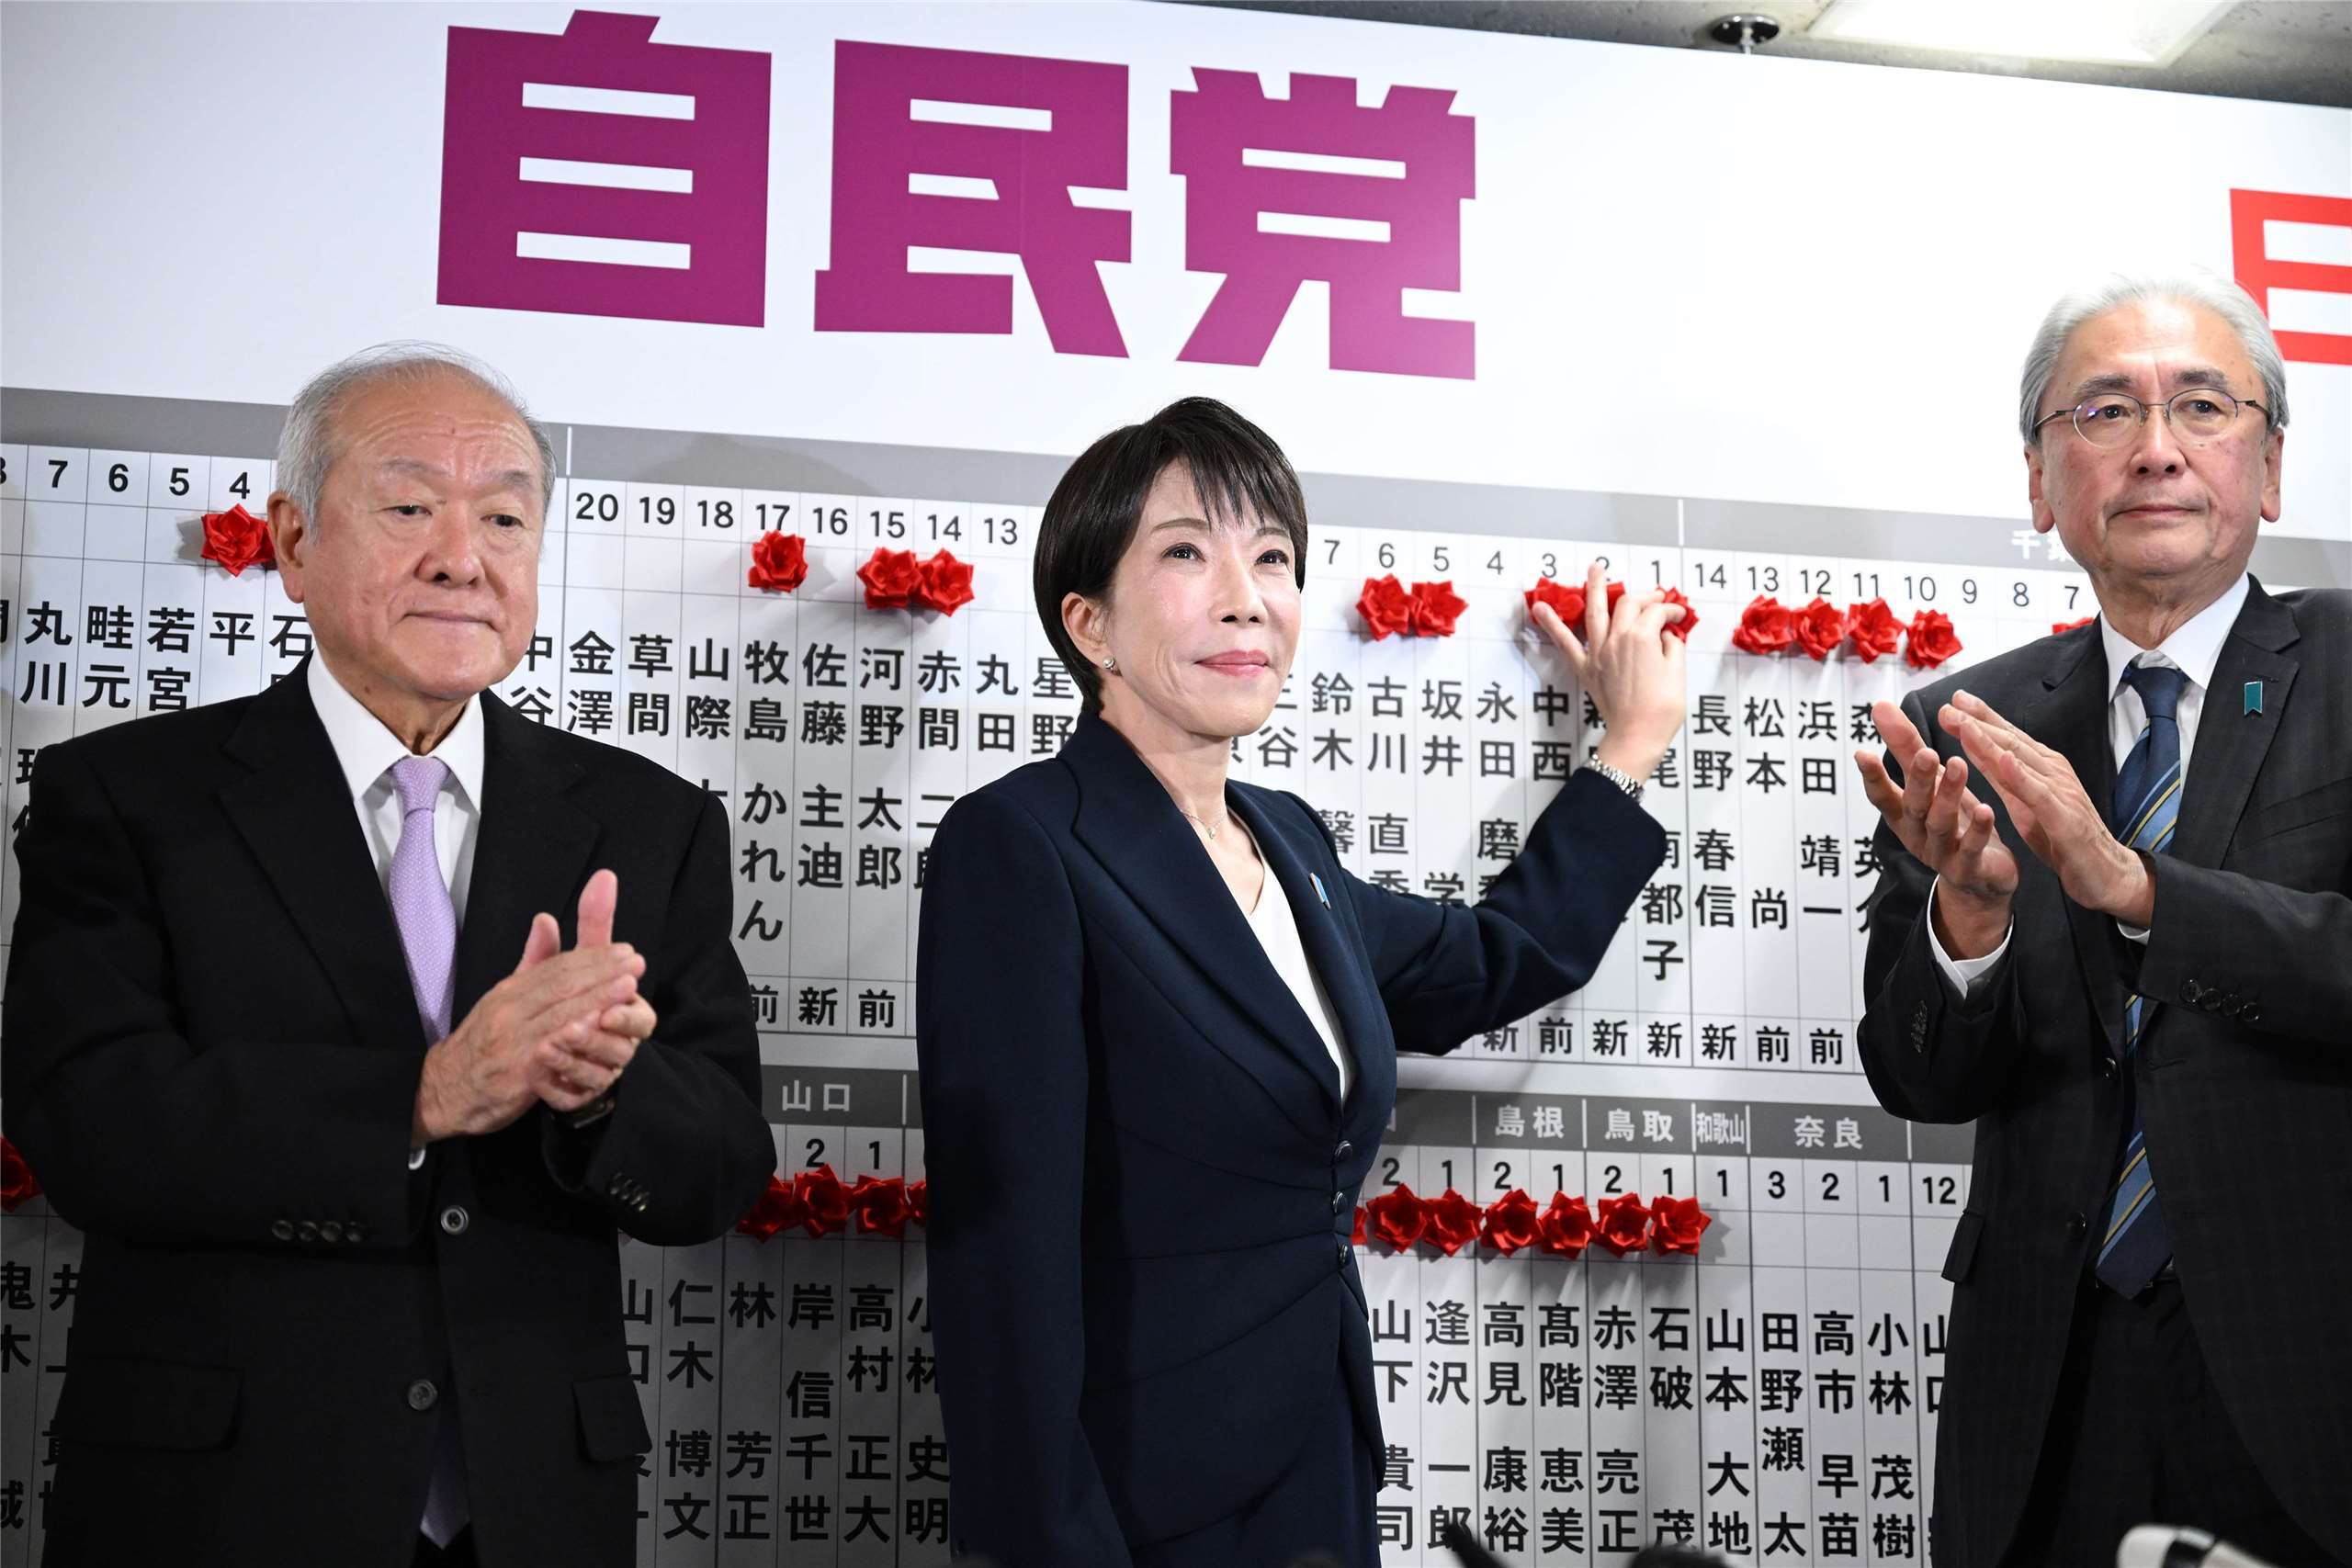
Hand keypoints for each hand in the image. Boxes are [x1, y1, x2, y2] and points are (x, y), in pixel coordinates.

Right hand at [412, 871, 655, 1141]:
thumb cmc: (484, 1041)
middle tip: (634, 961)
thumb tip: (547, 919)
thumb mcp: (504, 996)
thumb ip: (532, 962)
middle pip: (560, 986)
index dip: (592, 958)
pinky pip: (549, 1053)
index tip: (624, 949)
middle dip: (602, 972)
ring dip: (596, 999)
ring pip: (558, 1015)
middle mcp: (509, 1011)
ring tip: (627, 987)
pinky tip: (598, 1030)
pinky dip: (574, 1039)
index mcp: (509, 991)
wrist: (446, 1090)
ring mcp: (512, 1042)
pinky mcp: (517, 1074)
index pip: (556, 968)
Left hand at [1532, 562, 1687, 782]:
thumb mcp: (1678, 671)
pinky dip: (1552, 625)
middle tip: (1655, 596)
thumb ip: (1672, 645)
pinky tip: (1540, 609)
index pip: (1658, 612)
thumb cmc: (1662, 708)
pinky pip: (1565, 643)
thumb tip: (1667, 635)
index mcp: (1642, 637)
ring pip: (1595, 611)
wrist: (1638, 736)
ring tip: (1594, 568)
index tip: (1679, 615)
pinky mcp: (1587, 669)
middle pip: (1628, 604)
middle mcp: (1617, 639)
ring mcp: (1599, 652)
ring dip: (1594, 587)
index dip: (1671, 610)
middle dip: (1644, 595)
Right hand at [1853, 699, 2017, 958]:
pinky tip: (1986, 808)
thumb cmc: (1951, 823)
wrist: (1979, 881)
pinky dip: (1977, 830)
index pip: (1882, 796)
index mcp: (1903, 815)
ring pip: (1941, 825)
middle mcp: (1917, 835)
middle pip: (1914, 807)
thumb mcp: (1926, 784)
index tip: (1862, 753)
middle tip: (1926, 752)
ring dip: (1948, 796)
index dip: (1872, 777)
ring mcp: (1941, 854)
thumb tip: (1880, 706)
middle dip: (1918, 780)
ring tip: (1958, 766)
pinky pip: (1971, 849)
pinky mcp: (1968, 869)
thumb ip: (1904, 747)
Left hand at [1942, 690, 2153, 925]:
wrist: (2104, 872)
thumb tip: (1979, 751)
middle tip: (1948, 705)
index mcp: (2042, 768)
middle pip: (2011, 741)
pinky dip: (2021, 776)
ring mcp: (2061, 792)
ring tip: (1965, 723)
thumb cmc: (2062, 835)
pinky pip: (2040, 794)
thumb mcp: (2024, 803)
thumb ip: (2004, 777)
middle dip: (1979, 721)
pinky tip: (2003, 761)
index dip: (1982, 717)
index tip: (1954, 699)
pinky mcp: (2065, 818)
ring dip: (1992, 740)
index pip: (2008, 737)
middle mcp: (2053, 772)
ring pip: (2022, 761)